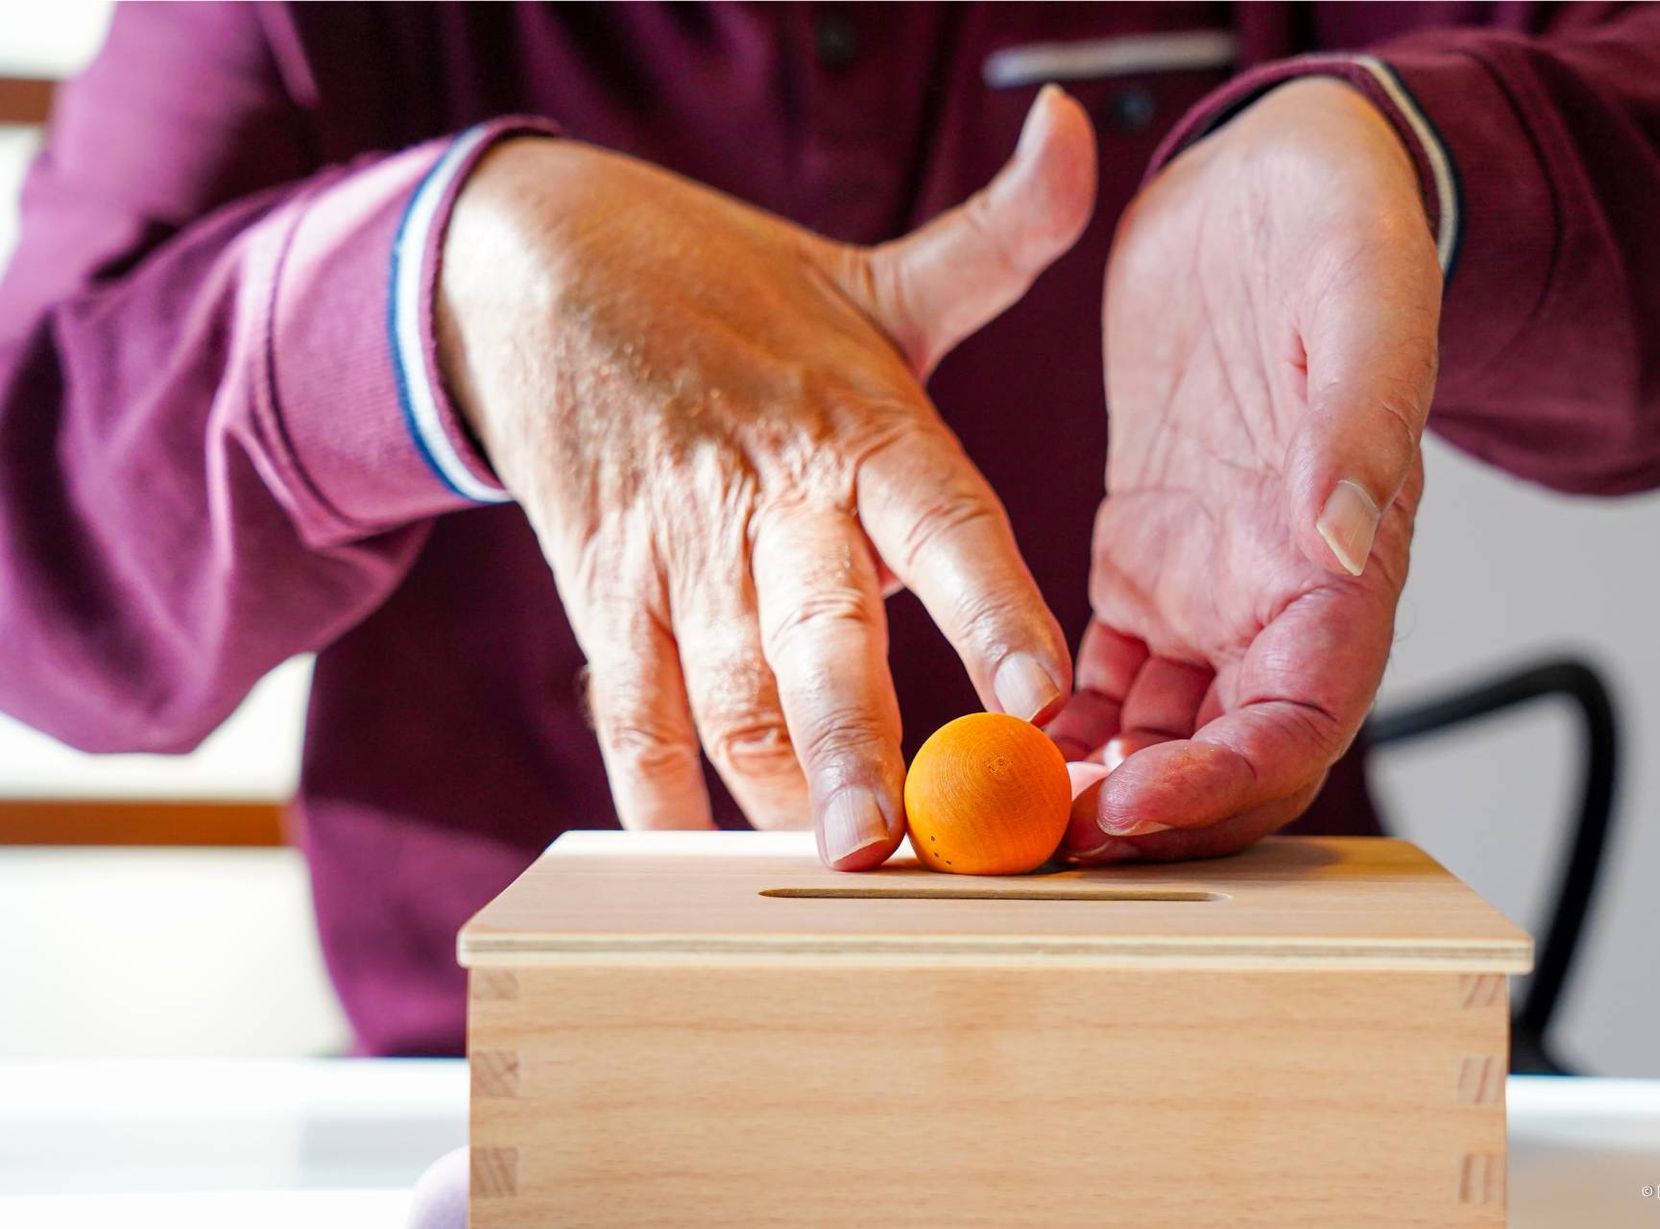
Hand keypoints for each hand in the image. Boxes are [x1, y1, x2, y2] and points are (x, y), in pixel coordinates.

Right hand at [438, 90, 1095, 867]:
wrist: (533, 267)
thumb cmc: (741, 290)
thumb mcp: (877, 272)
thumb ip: (1000, 237)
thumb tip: (1079, 125)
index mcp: (860, 423)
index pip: (944, 521)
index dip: (992, 609)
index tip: (1042, 697)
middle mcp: (771, 495)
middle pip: (818, 637)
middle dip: (855, 746)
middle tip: (892, 849)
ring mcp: (674, 550)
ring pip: (723, 692)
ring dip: (768, 790)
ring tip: (822, 871)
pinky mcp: (600, 586)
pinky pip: (625, 705)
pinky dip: (652, 788)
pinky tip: (685, 860)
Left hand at [1051, 78, 1439, 862]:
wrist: (1273, 182)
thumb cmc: (1341, 230)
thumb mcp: (1367, 302)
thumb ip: (1362, 422)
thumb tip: (1342, 541)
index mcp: (1350, 569)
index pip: (1301, 723)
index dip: (1221, 784)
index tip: (1130, 807)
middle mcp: (1279, 603)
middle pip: (1222, 759)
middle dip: (1145, 817)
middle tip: (1039, 843)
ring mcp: (1207, 591)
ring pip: (1156, 737)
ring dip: (1089, 788)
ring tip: (996, 813)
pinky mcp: (1142, 560)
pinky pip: (1098, 679)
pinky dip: (1055, 725)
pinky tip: (994, 744)